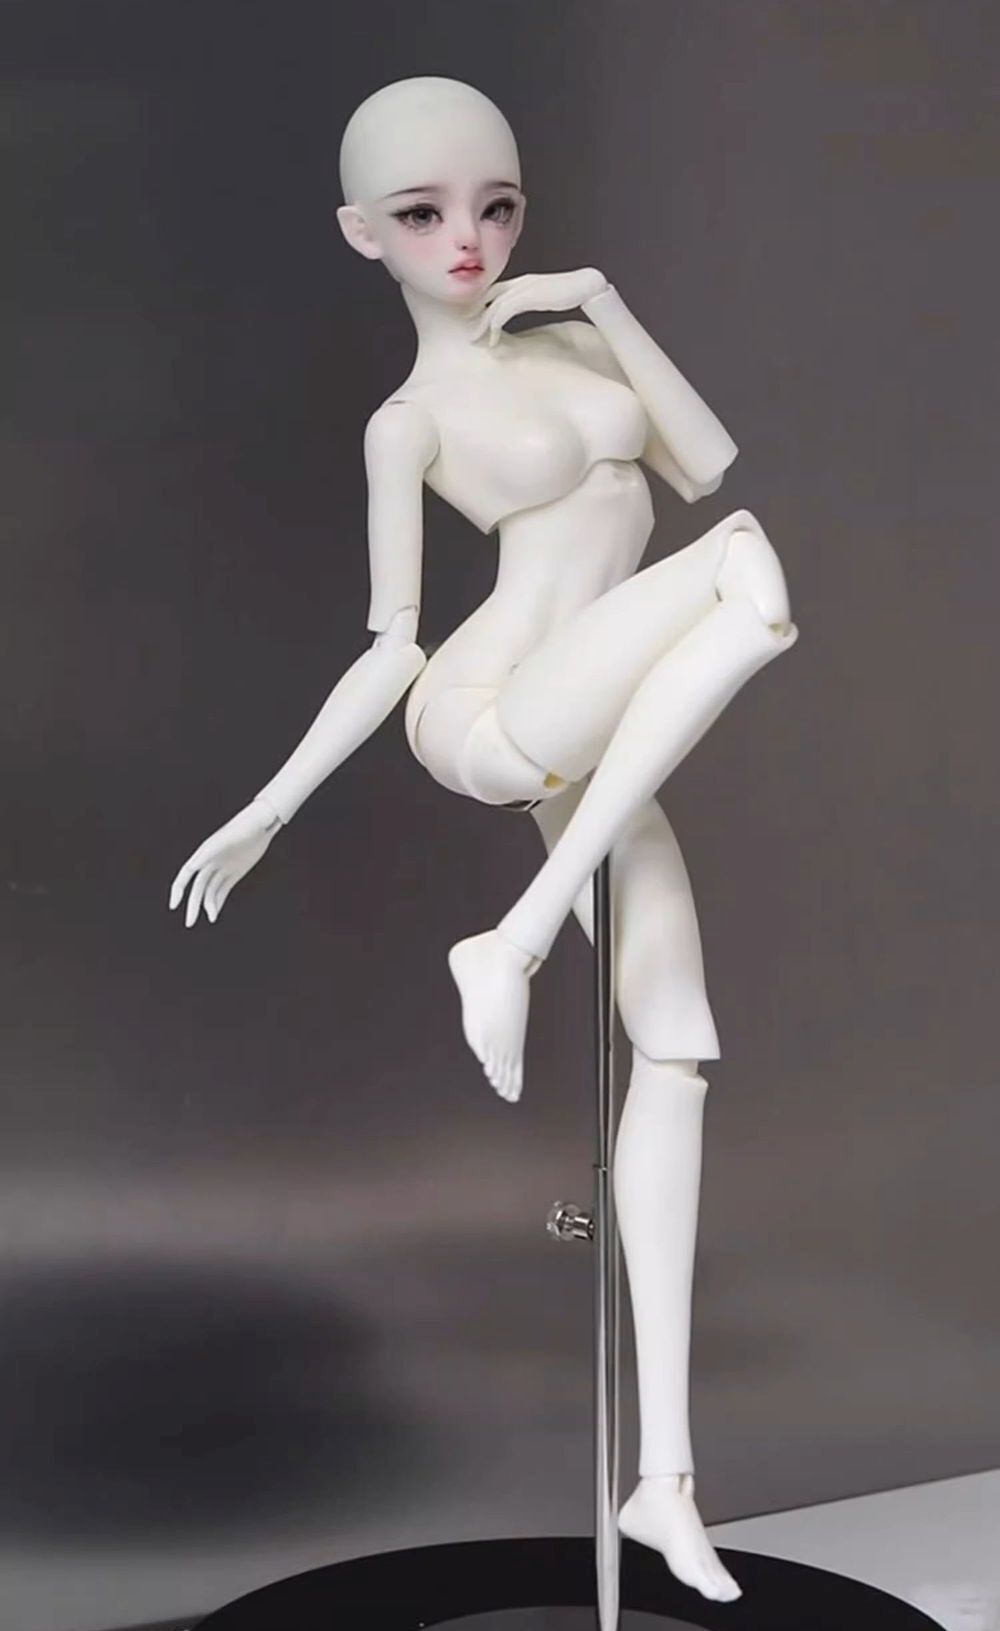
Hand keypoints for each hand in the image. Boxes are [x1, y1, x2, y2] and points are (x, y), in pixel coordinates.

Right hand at [168, 798, 280, 926]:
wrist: (262, 822)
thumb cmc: (246, 825)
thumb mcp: (229, 838)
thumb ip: (212, 850)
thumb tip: (193, 865)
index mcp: (205, 852)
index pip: (187, 874)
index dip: (178, 889)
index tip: (174, 905)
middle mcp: (211, 861)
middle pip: (198, 887)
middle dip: (193, 905)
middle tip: (190, 923)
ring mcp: (223, 867)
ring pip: (210, 890)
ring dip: (208, 905)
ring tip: (210, 919)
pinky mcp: (235, 872)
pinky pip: (223, 890)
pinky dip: (218, 902)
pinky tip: (214, 914)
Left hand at [471, 268, 608, 346]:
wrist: (586, 284)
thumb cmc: (572, 291)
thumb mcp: (547, 294)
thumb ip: (536, 298)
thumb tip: (532, 306)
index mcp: (525, 280)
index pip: (497, 289)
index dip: (484, 303)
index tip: (476, 317)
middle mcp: (520, 281)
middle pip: (489, 296)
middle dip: (476, 313)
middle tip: (468, 329)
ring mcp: (522, 288)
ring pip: (493, 307)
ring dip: (482, 325)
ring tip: (475, 339)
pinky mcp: (527, 297)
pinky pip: (503, 313)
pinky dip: (495, 327)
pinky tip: (493, 340)